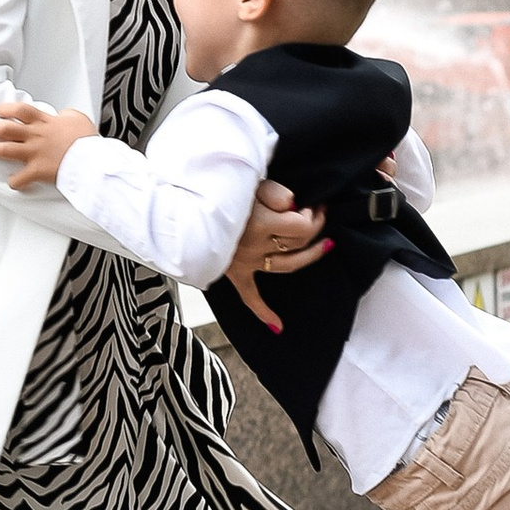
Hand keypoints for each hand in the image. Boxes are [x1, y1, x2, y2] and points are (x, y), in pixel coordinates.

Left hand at [0, 94, 98, 189]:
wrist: (91, 159)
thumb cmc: (86, 140)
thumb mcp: (77, 117)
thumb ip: (66, 114)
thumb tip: (62, 115)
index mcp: (45, 122)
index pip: (20, 110)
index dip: (6, 109)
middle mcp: (36, 136)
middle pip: (6, 128)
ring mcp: (34, 153)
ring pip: (6, 149)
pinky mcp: (37, 171)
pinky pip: (20, 178)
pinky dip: (14, 181)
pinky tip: (11, 181)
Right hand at [226, 178, 329, 329]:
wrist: (182, 210)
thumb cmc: (215, 191)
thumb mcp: (246, 182)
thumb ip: (274, 192)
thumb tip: (293, 203)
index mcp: (260, 224)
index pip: (301, 226)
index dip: (311, 214)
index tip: (310, 203)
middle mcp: (255, 247)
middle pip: (298, 243)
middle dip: (313, 226)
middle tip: (317, 211)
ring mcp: (245, 262)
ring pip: (287, 266)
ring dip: (309, 257)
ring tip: (327, 245)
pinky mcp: (234, 272)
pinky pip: (249, 297)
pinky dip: (263, 312)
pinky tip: (278, 327)